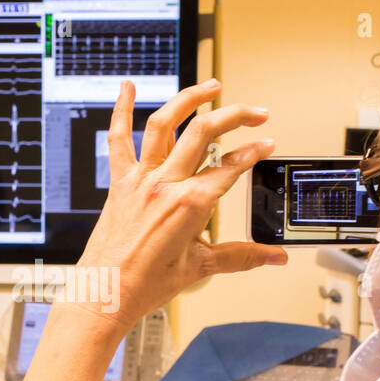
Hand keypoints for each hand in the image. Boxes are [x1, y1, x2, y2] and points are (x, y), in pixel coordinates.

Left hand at [65, 78, 285, 334]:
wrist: (105, 294)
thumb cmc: (145, 284)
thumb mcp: (200, 267)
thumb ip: (241, 257)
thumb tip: (274, 257)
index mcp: (188, 205)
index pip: (230, 167)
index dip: (253, 151)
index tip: (266, 143)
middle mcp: (163, 184)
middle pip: (204, 133)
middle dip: (235, 115)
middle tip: (255, 112)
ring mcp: (139, 180)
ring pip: (164, 124)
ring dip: (188, 99)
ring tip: (210, 86)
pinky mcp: (119, 183)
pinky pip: (118, 139)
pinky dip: (120, 110)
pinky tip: (126, 87)